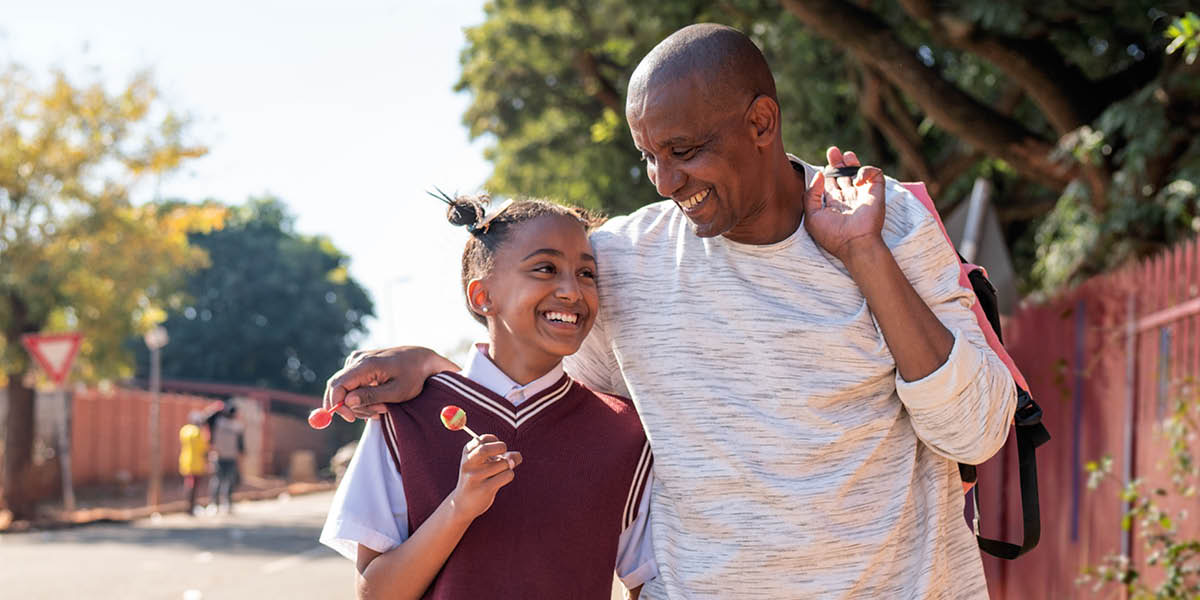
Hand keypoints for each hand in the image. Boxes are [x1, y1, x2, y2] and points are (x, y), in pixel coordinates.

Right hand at [323, 346, 460, 421]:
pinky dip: (362, 397)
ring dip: (361, 404)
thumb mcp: (396, 391)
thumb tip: (346, 402)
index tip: (350, 418)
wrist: (421, 359)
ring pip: (345, 390)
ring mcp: (357, 360)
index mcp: (366, 364)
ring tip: (383, 406)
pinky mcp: (359, 364)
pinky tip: (379, 400)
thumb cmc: (413, 376)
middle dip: (352, 407)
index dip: (337, 405)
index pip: (337, 385)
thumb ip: (371, 396)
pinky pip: (352, 385)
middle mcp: (357, 359)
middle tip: (375, 414)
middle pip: (337, 388)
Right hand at [449, 434, 521, 519]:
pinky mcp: (484, 489)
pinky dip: (509, 475)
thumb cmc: (477, 479)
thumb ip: (502, 456)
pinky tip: (502, 480)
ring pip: (503, 463)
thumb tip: (517, 456)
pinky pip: (506, 475)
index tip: (495, 448)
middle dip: (501, 447)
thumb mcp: (484, 464)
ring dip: (508, 466)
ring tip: (500, 472)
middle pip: (486, 449)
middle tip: (503, 453)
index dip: (493, 440)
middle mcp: (468, 463)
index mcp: (467, 454)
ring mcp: (475, 477)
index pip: (482, 439)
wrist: (463, 504)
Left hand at [803, 146, 886, 262]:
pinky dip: (867, 171)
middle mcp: (848, 198)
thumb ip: (810, 195)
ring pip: (858, 172)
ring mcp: (862, 194)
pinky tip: (858, 180)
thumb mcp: (812, 216)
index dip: (827, 172)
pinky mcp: (876, 192)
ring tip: (846, 155)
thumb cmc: (832, 234)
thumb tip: (818, 174)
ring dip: (852, 162)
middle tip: (833, 151)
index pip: (830, 183)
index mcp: (833, 204)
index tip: (824, 167)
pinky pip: (875, 174)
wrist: (854, 243)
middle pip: (843, 175)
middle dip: (838, 162)